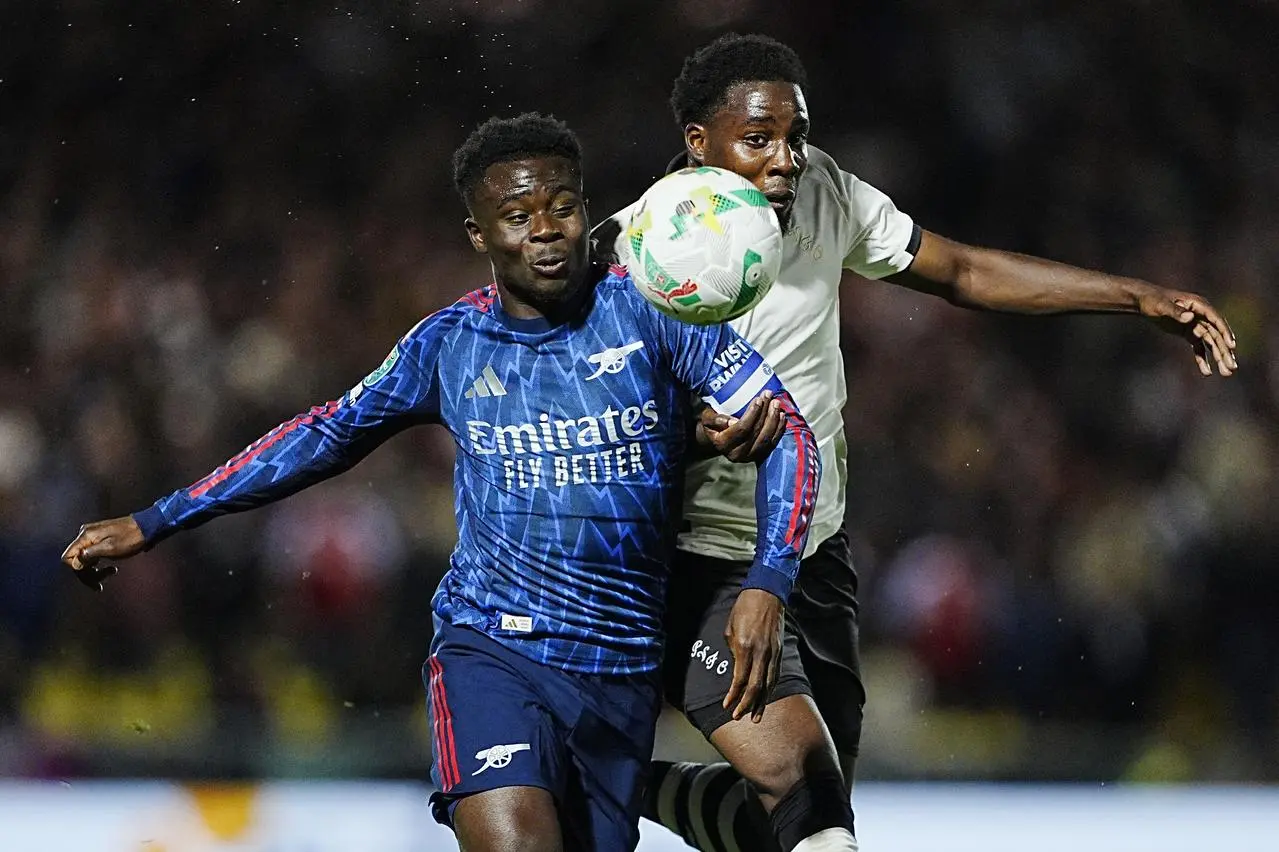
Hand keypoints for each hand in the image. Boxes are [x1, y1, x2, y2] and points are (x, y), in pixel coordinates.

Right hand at [60, 516, 145, 590]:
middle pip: (76, 560)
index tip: (91, 575)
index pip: (67, 557)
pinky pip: (93, 555)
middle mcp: (86, 535)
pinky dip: (99, 565)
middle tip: (100, 584)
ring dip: (95, 571)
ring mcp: (93, 536)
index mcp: (86, 536)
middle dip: (87, 573)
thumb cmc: (130, 537)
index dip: (77, 569)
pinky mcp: (100, 540)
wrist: (147, 527)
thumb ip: (89, 555)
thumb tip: (75, 563)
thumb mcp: (109, 548)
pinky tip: (111, 569)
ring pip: (85, 559)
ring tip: (111, 573)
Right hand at [694, 392, 786, 462]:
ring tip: (776, 404)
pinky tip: (781, 416)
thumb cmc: (713, 424)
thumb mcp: (707, 418)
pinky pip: (773, 443)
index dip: (752, 414)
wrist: (718, 439)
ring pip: (766, 439)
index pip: (742, 429)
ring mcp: (749, 457)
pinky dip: (779, 429)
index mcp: (722, 444)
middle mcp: (736, 454)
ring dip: (774, 420)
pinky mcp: (759, 456)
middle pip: (756, 433)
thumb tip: (732, 422)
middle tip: (770, 395)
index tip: (759, 399)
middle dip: (765, 413)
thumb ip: (715, 419)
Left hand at [721, 587, 783, 722]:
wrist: (766, 593)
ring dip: (761, 702)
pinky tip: (765, 698)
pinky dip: (770, 689)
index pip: (740, 679)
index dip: (733, 695)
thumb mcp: (730, 629)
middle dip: (747, 705)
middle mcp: (761, 653)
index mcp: (745, 647)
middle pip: (756, 687)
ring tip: (755, 717)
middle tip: (738, 717)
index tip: (727, 706)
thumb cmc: (744, 608)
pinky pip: (775, 675)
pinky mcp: (780, 651)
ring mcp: (773, 652)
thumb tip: (737, 668)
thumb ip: (733, 651)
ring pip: (769, 684)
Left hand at [1138, 286, 1236, 376]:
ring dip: (1219, 357)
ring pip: (1211, 343)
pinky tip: (1207, 372)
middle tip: (1232, 368)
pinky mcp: (1190, 333)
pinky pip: (1199, 347)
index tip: (1231, 346)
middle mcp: (1201, 315)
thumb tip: (1190, 317)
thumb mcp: (1162, 306)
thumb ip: (1175, 312)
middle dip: (1224, 351)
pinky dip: (1203, 359)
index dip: (1225, 333)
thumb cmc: (1153, 300)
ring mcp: (1196, 324)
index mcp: (1199, 305)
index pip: (1216, 320)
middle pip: (1216, 335)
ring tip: (1227, 373)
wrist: (1144, 302)